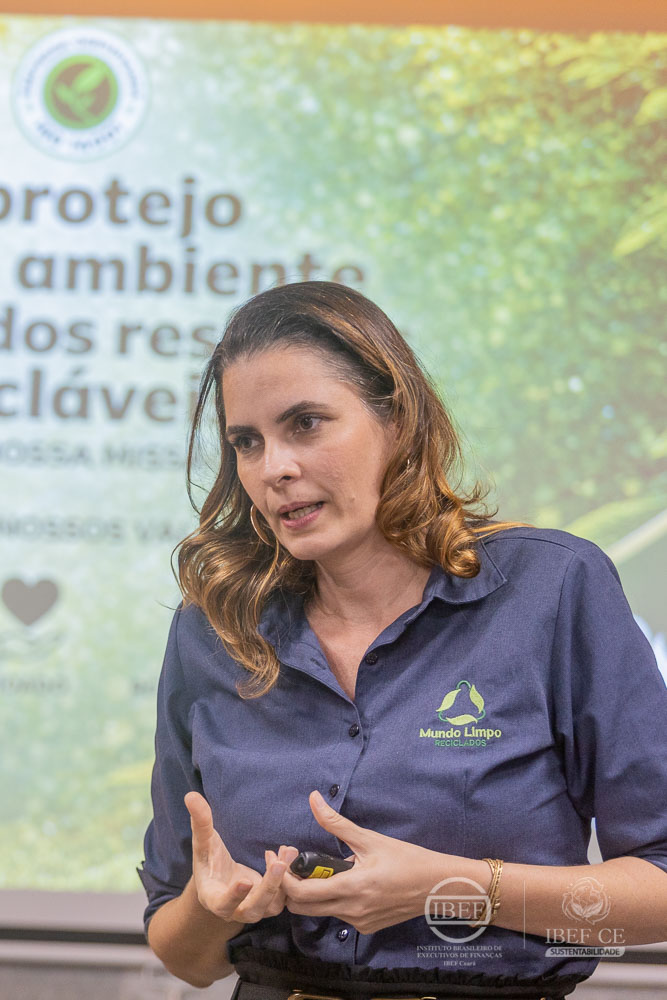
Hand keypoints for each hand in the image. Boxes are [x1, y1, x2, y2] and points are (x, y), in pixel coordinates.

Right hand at [184, 791, 298, 923]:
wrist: (222, 880)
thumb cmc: (210, 861)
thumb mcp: (204, 842)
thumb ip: (200, 822)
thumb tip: (191, 796)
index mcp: (213, 899)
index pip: (222, 904)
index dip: (233, 896)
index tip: (245, 882)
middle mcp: (234, 910)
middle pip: (253, 909)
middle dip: (267, 888)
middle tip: (278, 864)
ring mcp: (254, 909)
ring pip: (273, 904)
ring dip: (282, 879)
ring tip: (285, 851)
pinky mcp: (269, 903)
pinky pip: (284, 896)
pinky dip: (288, 876)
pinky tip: (286, 853)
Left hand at [281, 790, 440, 933]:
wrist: (435, 886)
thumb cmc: (405, 859)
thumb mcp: (370, 839)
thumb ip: (336, 823)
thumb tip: (313, 799)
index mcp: (351, 888)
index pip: (302, 893)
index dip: (287, 879)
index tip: (285, 861)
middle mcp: (352, 911)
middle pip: (304, 908)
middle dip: (294, 888)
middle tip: (298, 865)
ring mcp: (359, 923)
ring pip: (322, 911)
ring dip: (315, 893)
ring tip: (326, 869)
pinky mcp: (367, 928)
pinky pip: (340, 915)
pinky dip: (335, 899)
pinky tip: (349, 882)